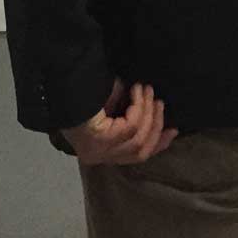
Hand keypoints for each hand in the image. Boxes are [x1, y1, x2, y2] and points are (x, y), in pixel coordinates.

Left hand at [61, 80, 176, 165]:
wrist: (63, 82)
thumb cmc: (84, 92)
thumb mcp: (113, 107)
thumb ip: (130, 115)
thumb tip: (154, 110)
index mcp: (100, 151)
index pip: (135, 156)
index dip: (157, 143)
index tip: (173, 130)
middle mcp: (99, 156)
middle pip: (140, 150)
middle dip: (155, 125)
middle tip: (160, 102)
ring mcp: (99, 150)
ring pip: (138, 138)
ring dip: (148, 112)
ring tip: (148, 91)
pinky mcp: (101, 140)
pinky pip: (131, 126)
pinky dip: (138, 106)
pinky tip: (137, 90)